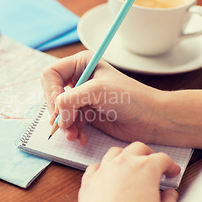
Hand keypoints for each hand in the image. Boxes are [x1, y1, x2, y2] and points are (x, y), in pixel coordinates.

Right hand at [42, 50, 162, 145]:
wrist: (152, 119)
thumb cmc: (131, 97)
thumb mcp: (97, 91)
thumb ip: (70, 100)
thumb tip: (57, 116)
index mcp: (81, 64)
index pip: (51, 74)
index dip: (50, 90)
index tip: (58, 106)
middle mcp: (79, 79)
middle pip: (52, 95)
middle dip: (57, 112)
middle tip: (63, 125)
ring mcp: (82, 98)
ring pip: (59, 112)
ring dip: (65, 126)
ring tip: (74, 135)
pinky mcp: (86, 114)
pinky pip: (69, 124)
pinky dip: (73, 132)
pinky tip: (82, 138)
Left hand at [74, 142, 180, 201]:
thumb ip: (170, 201)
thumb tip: (169, 194)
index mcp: (145, 168)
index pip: (162, 158)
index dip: (170, 165)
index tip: (172, 172)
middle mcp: (123, 163)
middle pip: (138, 148)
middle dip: (149, 154)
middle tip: (154, 165)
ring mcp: (104, 169)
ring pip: (115, 152)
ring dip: (125, 156)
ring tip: (131, 166)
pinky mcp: (89, 180)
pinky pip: (96, 166)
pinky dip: (104, 168)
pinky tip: (109, 175)